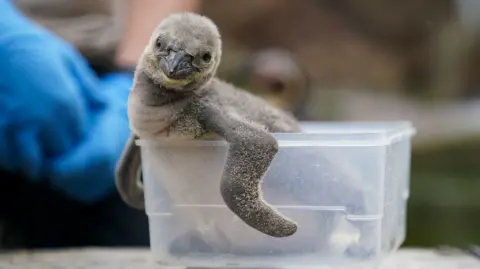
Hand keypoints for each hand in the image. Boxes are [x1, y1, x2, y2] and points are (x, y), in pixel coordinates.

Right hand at [0, 1, 131, 202]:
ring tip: (35, 160)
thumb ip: (88, 86)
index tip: (73, 134)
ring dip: (33, 163)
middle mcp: (45, 120)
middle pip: (60, 153)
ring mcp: (18, 126)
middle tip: (56, 149)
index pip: (80, 137)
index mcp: (67, 104)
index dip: (77, 138)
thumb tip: (105, 103)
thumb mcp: (69, 60)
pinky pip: (6, 156)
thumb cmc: (34, 45)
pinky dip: (10, 158)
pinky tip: (13, 152)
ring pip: (31, 162)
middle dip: (59, 153)